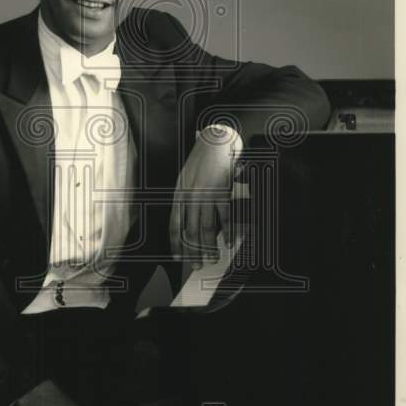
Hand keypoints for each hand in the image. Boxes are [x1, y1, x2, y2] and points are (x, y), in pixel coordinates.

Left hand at [169, 125, 242, 267]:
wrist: (216, 140)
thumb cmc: (202, 160)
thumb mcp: (186, 178)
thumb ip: (186, 198)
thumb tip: (189, 221)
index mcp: (179, 193)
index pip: (174, 224)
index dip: (176, 243)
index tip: (178, 257)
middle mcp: (190, 196)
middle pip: (190, 231)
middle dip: (193, 251)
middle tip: (197, 265)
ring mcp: (206, 194)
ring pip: (207, 227)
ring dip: (210, 246)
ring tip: (212, 258)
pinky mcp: (222, 191)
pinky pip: (226, 216)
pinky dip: (230, 232)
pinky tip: (231, 241)